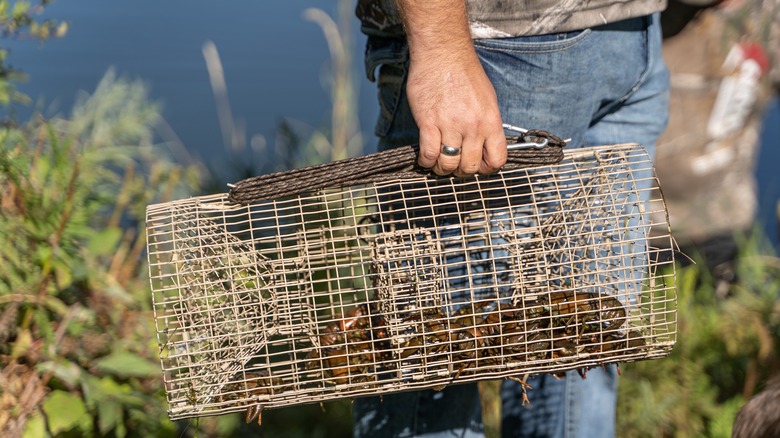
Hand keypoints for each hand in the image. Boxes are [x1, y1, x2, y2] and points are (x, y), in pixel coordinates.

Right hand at [407, 51, 506, 175]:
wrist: (444, 54)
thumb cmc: (465, 73)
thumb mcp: (487, 99)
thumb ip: (487, 124)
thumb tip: (484, 144)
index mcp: (491, 121)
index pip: (497, 159)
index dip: (488, 169)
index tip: (480, 166)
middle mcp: (473, 127)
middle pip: (470, 166)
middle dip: (462, 171)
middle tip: (455, 163)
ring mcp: (450, 126)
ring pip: (448, 164)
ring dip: (443, 168)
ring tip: (439, 161)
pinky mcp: (429, 123)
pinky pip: (429, 154)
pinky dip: (426, 161)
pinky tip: (426, 157)